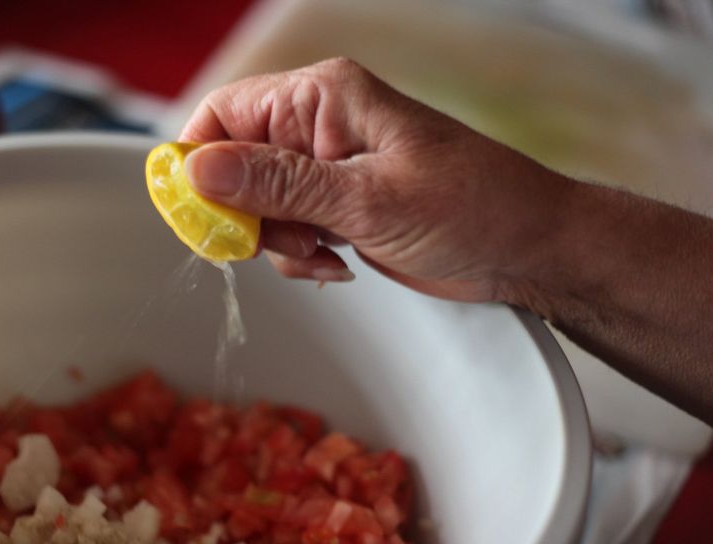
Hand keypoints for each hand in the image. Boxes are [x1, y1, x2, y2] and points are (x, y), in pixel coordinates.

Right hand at [180, 58, 572, 302]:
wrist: (526, 249)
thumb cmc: (473, 205)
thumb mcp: (367, 198)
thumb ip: (279, 185)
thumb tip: (198, 169)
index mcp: (323, 98)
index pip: (224, 116)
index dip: (199, 166)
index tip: (202, 217)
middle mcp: (318, 127)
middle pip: (232, 167)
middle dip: (246, 216)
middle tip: (281, 242)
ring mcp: (326, 170)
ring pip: (255, 207)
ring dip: (276, 243)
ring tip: (324, 254)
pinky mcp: (336, 208)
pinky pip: (285, 231)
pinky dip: (298, 256)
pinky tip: (336, 263)